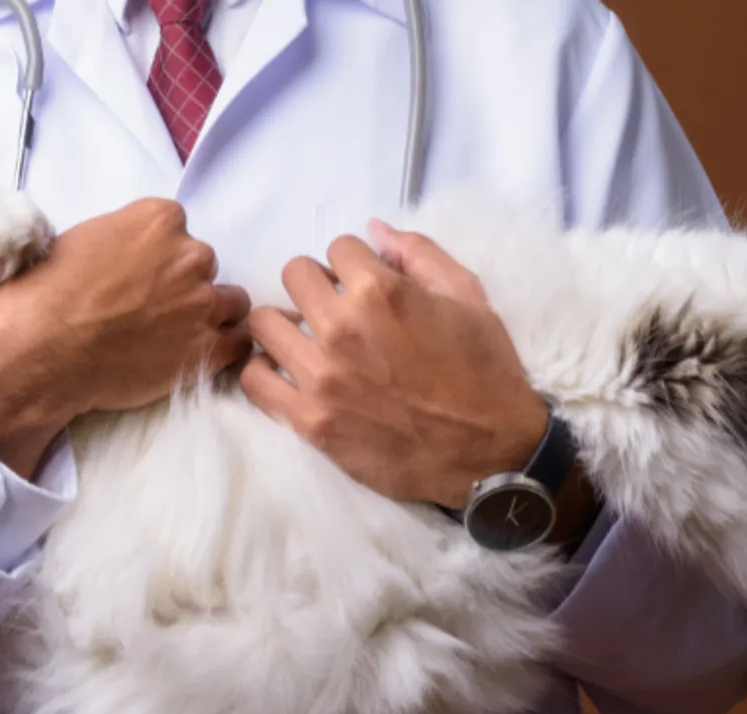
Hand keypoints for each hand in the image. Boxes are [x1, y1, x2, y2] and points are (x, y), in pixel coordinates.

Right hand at [0, 198, 253, 476]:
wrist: (41, 350)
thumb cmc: (47, 294)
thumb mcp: (82, 240)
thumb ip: (124, 240)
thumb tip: (133, 257)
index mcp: (158, 219)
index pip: (177, 229)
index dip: (160, 255)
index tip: (142, 274)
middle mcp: (189, 255)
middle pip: (203, 264)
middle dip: (183, 283)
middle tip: (152, 309)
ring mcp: (203, 303)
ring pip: (231, 301)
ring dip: (209, 314)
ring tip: (176, 334)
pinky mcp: (208, 349)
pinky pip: (239, 342)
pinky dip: (224, 348)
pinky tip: (198, 354)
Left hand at [241, 221, 548, 508]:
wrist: (493, 452)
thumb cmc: (486, 372)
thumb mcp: (468, 298)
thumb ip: (419, 254)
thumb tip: (374, 227)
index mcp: (381, 291)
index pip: (338, 248)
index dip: (356, 265)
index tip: (365, 286)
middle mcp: (342, 327)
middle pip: (294, 274)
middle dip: (317, 286)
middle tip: (336, 311)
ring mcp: (321, 376)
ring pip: (262, 322)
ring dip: (285, 325)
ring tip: (308, 342)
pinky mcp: (310, 420)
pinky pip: (254, 380)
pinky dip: (266, 372)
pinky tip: (290, 376)